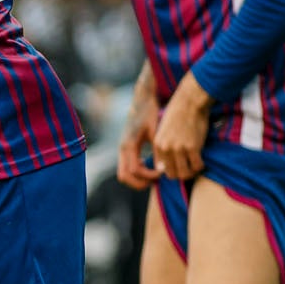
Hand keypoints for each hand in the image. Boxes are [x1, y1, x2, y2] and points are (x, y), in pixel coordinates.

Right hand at [116, 73, 161, 191]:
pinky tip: (150, 167)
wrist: (141, 101)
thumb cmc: (150, 114)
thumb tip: (162, 168)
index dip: (149, 175)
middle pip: (124, 176)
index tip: (162, 172)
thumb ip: (157, 150)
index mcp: (129, 144)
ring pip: (123, 174)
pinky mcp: (124, 149)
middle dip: (140, 182)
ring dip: (138, 179)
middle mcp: (122, 149)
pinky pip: (126, 168)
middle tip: (157, 179)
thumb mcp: (156, 131)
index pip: (134, 170)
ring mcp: (121, 149)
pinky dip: (137, 173)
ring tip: (155, 175)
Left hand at [152, 75, 211, 181]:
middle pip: (173, 174)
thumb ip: (163, 148)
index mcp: (158, 145)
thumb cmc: (178, 116)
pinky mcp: (193, 147)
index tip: (179, 166)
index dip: (172, 170)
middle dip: (181, 174)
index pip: (162, 169)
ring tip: (195, 165)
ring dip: (191, 172)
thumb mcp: (164, 132)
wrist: (189, 102)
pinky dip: (200, 166)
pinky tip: (201, 159)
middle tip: (189, 168)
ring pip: (185, 173)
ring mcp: (179, 148)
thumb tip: (163, 168)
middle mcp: (166, 148)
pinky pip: (198, 166)